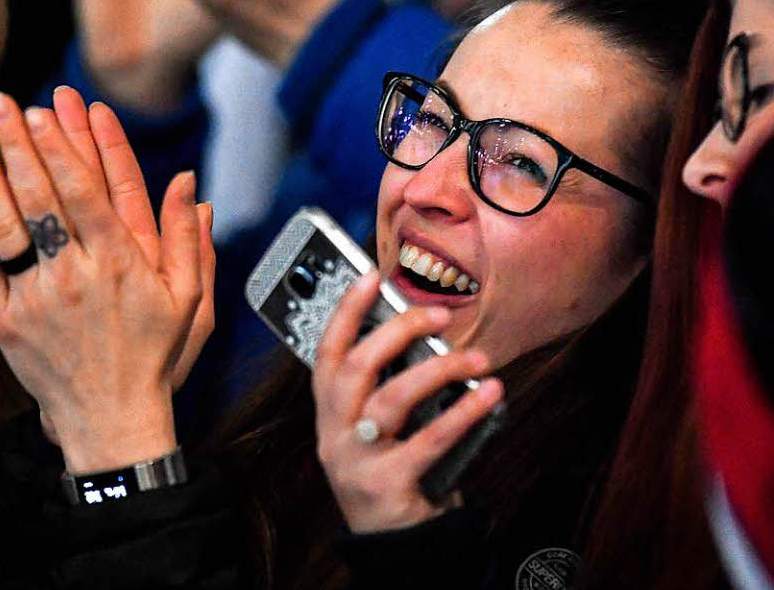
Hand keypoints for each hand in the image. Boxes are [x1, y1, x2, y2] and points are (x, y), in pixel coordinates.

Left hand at [0, 87, 215, 472]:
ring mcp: (34, 298)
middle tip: (0, 100)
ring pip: (4, 224)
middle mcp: (74, 275)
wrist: (110, 418)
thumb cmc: (152, 355)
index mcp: (119, 264)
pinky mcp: (4, 321)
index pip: (85, 193)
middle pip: (40, 196)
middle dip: (18, 142)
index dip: (61, 148)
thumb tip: (189, 185)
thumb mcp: (188, 299)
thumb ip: (189, 240)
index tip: (44, 111)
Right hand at [313, 271, 503, 533]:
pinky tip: (489, 396)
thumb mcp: (375, 426)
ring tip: (477, 360)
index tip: (371, 276)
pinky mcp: (384, 484)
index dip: (346, 311)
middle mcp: (334, 431)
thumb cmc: (389, 468)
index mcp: (328, 410)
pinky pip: (428, 441)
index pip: (327, 349)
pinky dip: (462, 413)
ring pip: (391, 399)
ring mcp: (355, 458)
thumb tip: (425, 336)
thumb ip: (386, 386)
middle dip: (398, 331)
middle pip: (356, 367)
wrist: (390, 542)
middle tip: (438, 316)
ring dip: (438, 371)